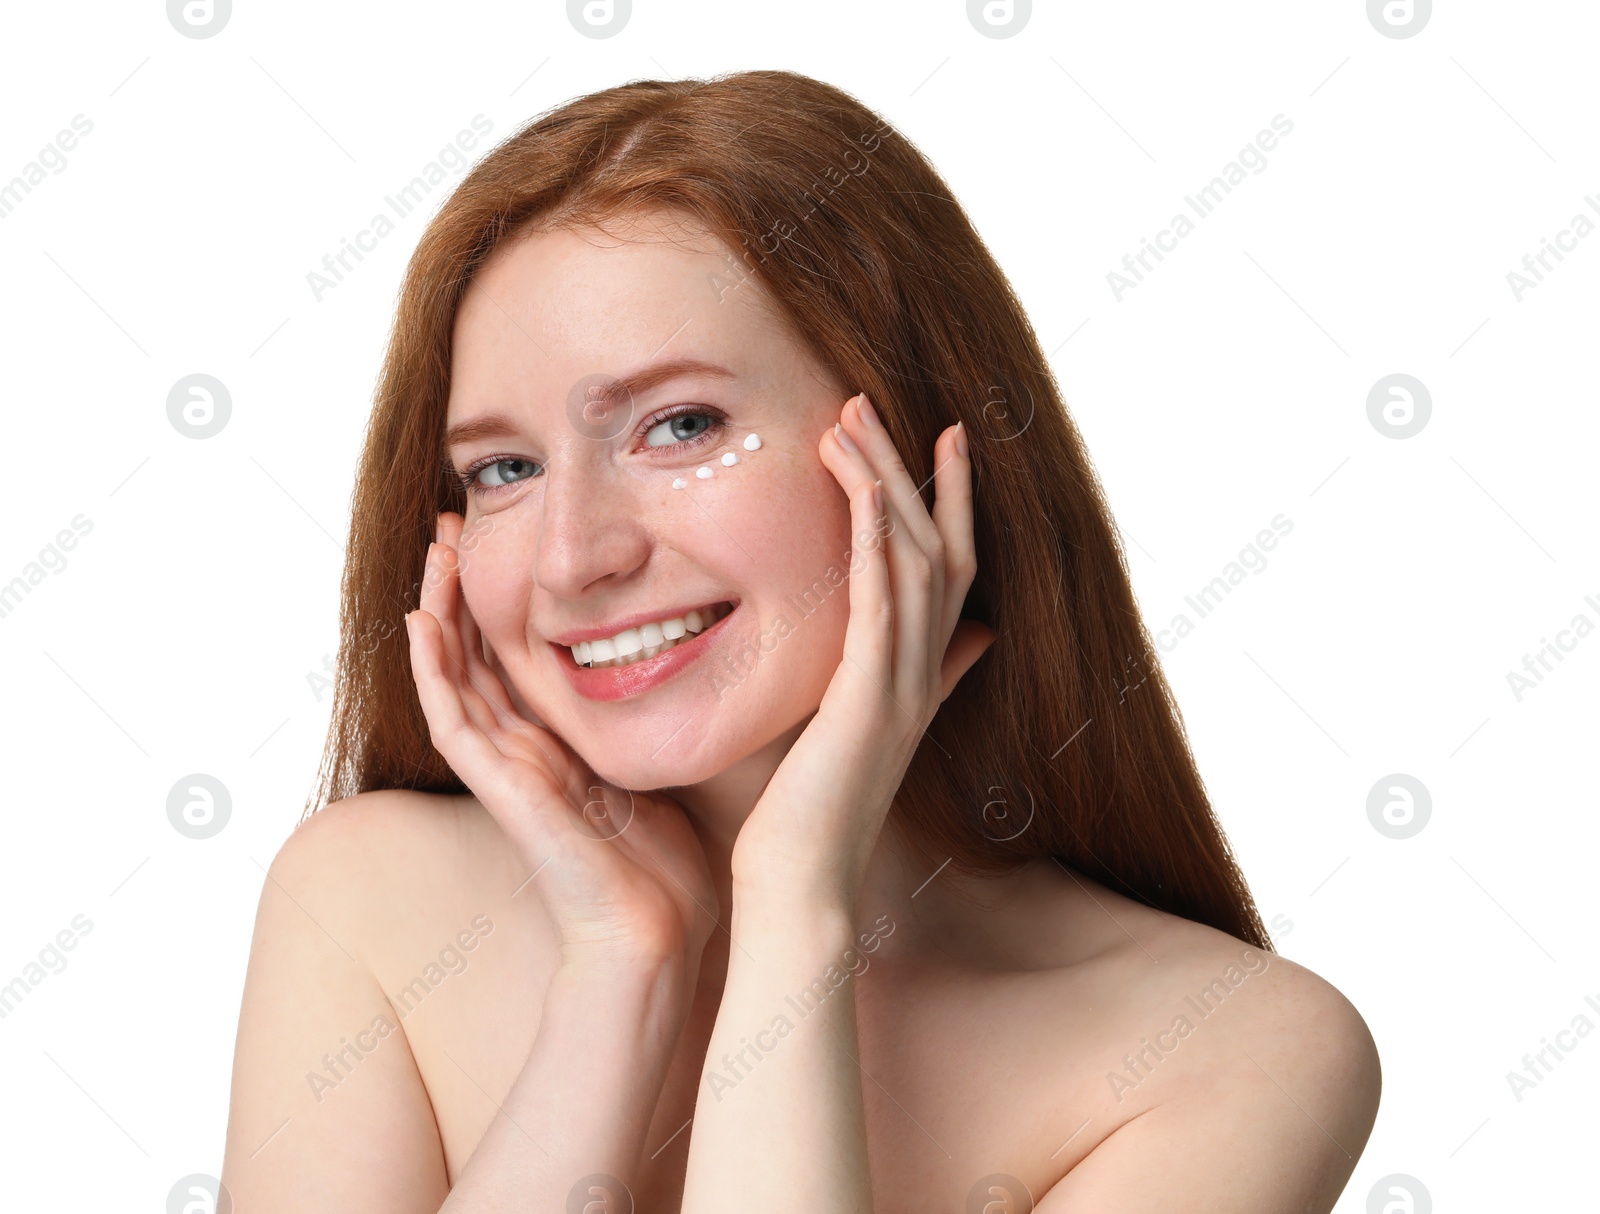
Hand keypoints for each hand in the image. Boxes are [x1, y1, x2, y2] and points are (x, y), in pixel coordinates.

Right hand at [405, 513, 718, 981]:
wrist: (657, 936)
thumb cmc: (670, 869)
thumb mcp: (667, 772)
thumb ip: (661, 728)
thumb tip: (702, 673)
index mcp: (559, 748)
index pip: (517, 659)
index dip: (504, 602)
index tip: (506, 541)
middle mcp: (524, 753)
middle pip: (476, 657)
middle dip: (464, 591)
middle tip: (454, 526)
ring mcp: (506, 772)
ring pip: (455, 677)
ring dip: (439, 613)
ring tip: (435, 552)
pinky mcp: (501, 791)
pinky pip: (453, 723)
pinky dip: (433, 673)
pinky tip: (420, 623)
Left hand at [729, 394, 994, 909]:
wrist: (803, 882)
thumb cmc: (813, 812)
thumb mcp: (866, 729)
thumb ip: (917, 679)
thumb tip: (972, 639)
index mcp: (919, 677)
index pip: (950, 570)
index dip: (951, 501)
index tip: (941, 439)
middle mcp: (924, 672)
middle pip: (939, 547)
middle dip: (915, 470)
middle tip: (885, 402)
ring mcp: (903, 683)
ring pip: (911, 558)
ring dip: (884, 481)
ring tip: (851, 416)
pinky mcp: (870, 695)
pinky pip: (880, 600)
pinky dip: (873, 536)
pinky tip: (860, 487)